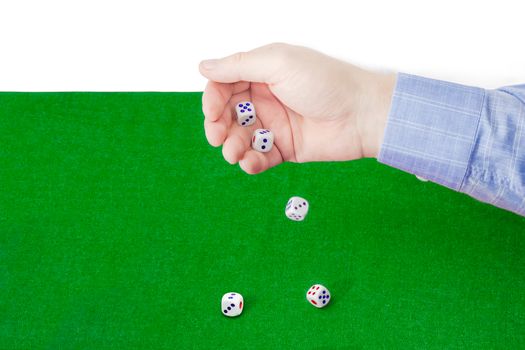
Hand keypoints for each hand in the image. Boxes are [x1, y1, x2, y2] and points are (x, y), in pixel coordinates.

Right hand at [199, 43, 394, 173]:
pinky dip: (250, 162)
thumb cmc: (325, 82)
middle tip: (218, 137)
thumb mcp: (278, 62)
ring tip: (235, 153)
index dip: (213, 100)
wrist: (361, 114)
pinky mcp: (285, 149)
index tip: (213, 112)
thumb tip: (203, 66)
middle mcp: (265, 99)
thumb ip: (239, 66)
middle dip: (218, 127)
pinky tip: (250, 163)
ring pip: (241, 138)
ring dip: (232, 147)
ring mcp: (275, 125)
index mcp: (262, 74)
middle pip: (228, 115)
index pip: (224, 86)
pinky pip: (259, 157)